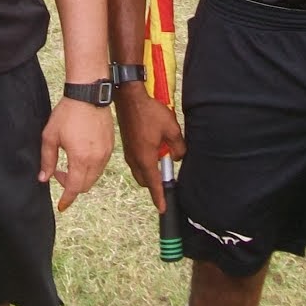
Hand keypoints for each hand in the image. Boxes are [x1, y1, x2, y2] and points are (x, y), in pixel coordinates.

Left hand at [38, 97, 113, 211]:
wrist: (88, 94)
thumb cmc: (67, 113)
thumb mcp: (50, 136)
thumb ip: (47, 160)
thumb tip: (44, 179)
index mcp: (80, 159)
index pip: (74, 188)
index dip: (66, 199)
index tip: (61, 206)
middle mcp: (96, 159)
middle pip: (85, 185)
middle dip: (72, 187)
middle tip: (58, 174)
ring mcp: (106, 153)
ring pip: (95, 177)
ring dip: (82, 178)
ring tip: (69, 164)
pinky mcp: (111, 146)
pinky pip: (101, 166)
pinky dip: (91, 169)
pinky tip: (81, 156)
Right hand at [114, 84, 185, 212]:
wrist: (129, 97)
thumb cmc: (149, 112)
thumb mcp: (171, 129)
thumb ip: (178, 147)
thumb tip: (177, 157)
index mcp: (145, 158)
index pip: (154, 184)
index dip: (159, 197)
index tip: (163, 209)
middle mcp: (134, 158)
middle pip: (144, 180)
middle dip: (154, 184)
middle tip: (167, 180)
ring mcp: (128, 151)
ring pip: (139, 170)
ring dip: (149, 171)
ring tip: (162, 159)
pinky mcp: (127, 144)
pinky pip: (136, 160)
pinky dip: (145, 161)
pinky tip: (154, 148)